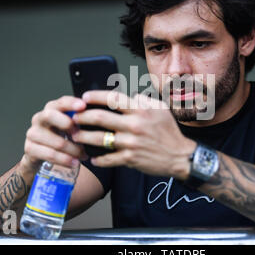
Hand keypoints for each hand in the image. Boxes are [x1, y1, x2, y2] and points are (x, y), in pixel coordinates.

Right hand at [21, 96, 87, 171]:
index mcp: (51, 109)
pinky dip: (65, 160)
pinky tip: (74, 163)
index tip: (83, 106)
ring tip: (83, 155)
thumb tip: (97, 120)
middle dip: (68, 124)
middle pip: (50, 115)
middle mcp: (39, 118)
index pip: (60, 102)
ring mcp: (33, 133)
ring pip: (55, 141)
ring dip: (73, 150)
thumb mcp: (70, 128)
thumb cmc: (60, 137)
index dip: (71, 103)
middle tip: (81, 135)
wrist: (41, 156)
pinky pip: (50, 154)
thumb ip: (80, 122)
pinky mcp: (30, 148)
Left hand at [71, 90, 196, 179]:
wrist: (180, 156)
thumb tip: (131, 96)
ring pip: (100, 139)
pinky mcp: (130, 158)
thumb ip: (144, 100)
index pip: (113, 98)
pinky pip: (108, 158)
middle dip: (82, 117)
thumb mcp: (161, 109)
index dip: (95, 96)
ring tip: (76, 137)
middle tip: (74, 118)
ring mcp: (131, 142)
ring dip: (84, 137)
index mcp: (141, 110)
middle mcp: (134, 124)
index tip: (84, 97)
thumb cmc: (170, 132)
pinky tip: (93, 158)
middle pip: (100, 117)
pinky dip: (98, 159)